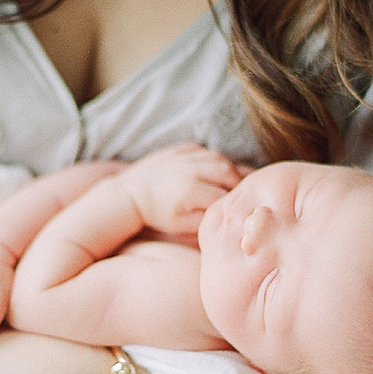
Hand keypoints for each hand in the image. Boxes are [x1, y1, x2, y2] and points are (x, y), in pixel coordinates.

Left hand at [120, 143, 246, 234]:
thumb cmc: (157, 214)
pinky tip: (213, 170)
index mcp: (190, 190)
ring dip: (229, 170)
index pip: (225, 195)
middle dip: (238, 183)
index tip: (238, 210)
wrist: (131, 193)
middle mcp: (189, 169)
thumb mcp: (180, 226)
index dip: (234, 202)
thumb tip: (228, 215)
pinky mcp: (180, 148)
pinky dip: (214, 159)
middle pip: (228, 172)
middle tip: (240, 194)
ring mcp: (184, 155)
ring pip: (219, 158)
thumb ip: (206, 221)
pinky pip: (206, 150)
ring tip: (230, 183)